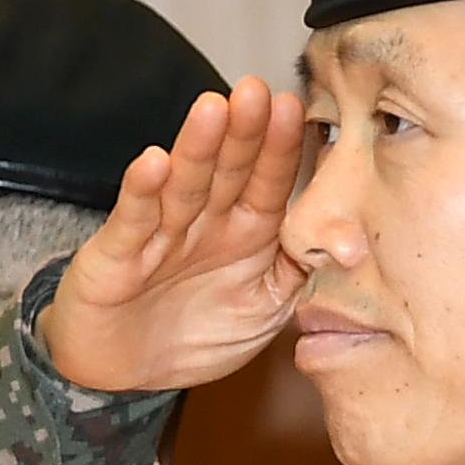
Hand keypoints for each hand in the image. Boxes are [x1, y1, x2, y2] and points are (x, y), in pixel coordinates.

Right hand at [40, 77, 307, 393]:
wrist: (125, 372)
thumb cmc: (196, 334)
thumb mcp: (264, 311)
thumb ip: (299, 274)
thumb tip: (347, 245)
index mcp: (246, 231)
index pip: (269, 182)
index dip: (280, 147)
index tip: (295, 109)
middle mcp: (205, 222)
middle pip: (227, 169)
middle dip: (243, 131)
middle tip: (257, 91)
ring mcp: (160, 233)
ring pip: (183, 184)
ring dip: (198, 147)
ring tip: (213, 110)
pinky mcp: (116, 254)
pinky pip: (132, 220)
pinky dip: (142, 191)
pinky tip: (153, 162)